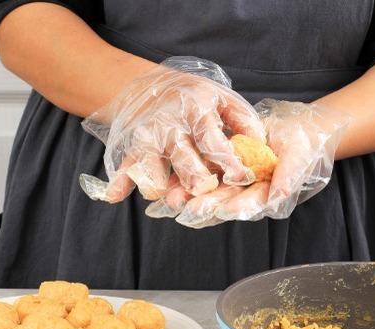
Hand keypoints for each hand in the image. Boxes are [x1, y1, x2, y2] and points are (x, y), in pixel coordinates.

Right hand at [79, 56, 264, 202]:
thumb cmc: (195, 98)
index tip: (241, 176)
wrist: (153, 86)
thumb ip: (242, 121)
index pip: (214, 138)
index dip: (227, 158)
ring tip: (158, 193)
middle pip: (181, 152)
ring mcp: (149, 136)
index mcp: (197, 110)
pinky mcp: (133, 147)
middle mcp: (171, 124)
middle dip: (191, 171)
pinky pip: (125, 164)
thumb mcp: (223, 100)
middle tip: (202, 188)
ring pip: (150, 159)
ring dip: (153, 177)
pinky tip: (115, 195)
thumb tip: (259, 145)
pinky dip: (119, 179)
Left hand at [147, 99, 351, 227]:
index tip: (223, 210)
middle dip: (207, 206)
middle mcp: (247, 193)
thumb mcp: (299, 155)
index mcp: (268, 194)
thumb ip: (289, 175)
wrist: (293, 129)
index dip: (238, 207)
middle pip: (226, 203)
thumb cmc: (302, 143)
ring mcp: (233, 183)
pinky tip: (169, 183)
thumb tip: (278, 195)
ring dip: (191, 197)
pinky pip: (202, 177)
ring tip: (172, 199)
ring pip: (210, 193)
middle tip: (189, 207)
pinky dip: (185, 180)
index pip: (252, 204)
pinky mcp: (220, 170)